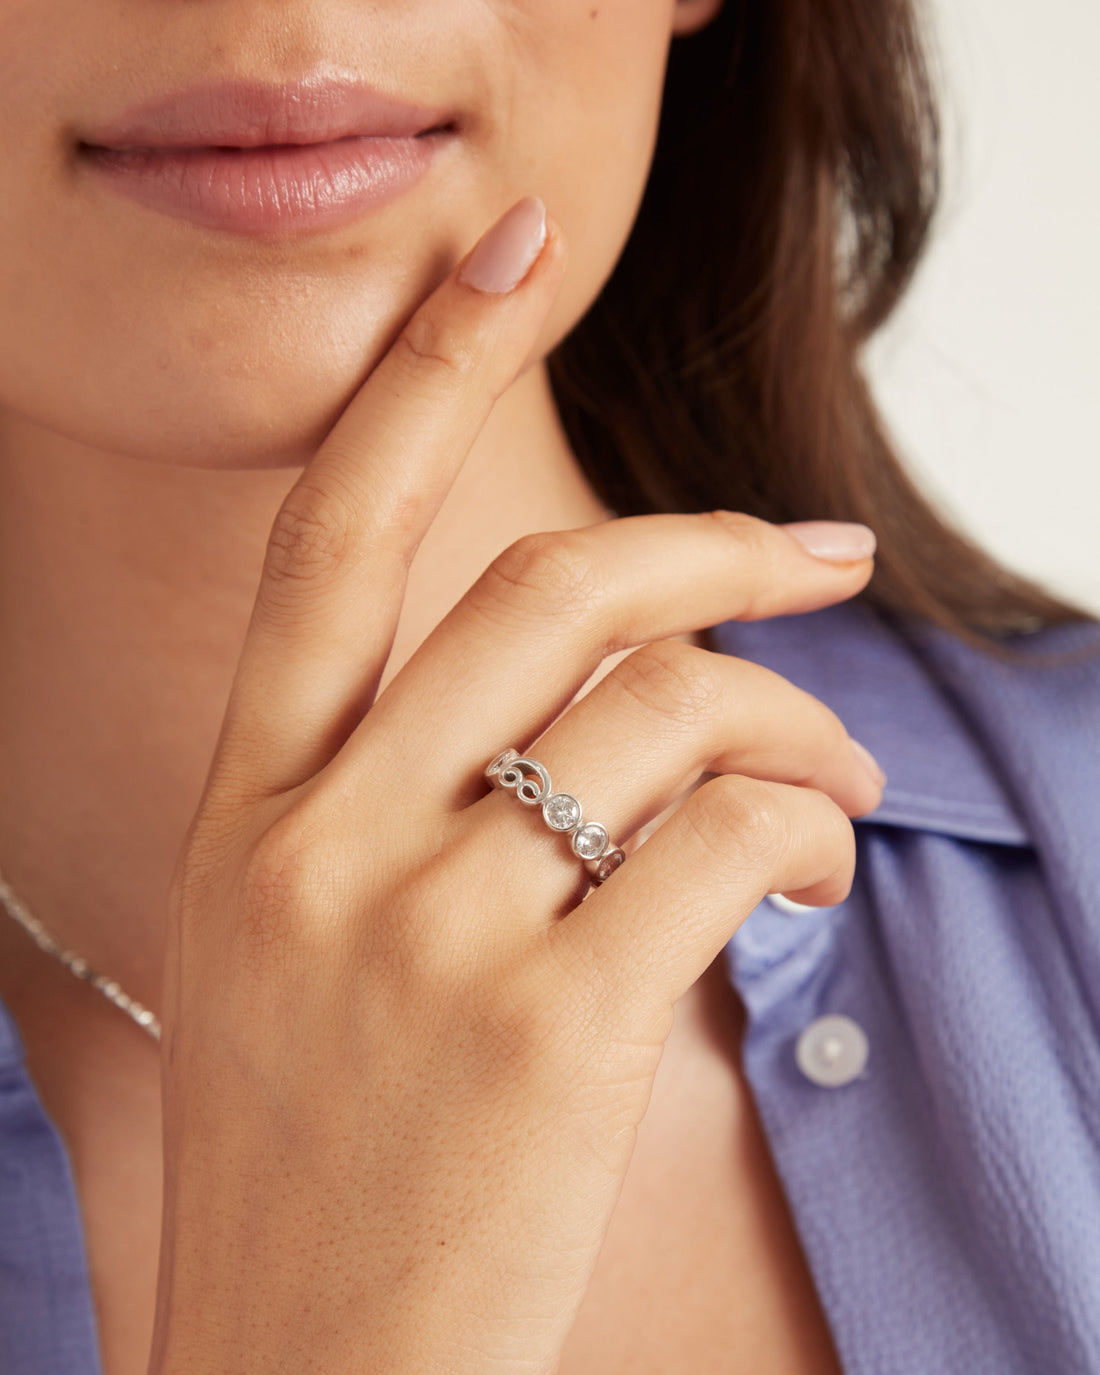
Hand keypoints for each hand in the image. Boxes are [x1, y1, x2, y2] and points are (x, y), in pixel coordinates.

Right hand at [149, 194, 882, 1374]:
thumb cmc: (325, 1153)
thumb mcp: (300, 941)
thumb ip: (398, 792)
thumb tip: (600, 689)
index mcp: (249, 803)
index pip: (333, 531)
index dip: (421, 365)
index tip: (507, 250)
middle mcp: (320, 838)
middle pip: (550, 584)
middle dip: (715, 545)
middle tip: (822, 557)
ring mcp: (426, 930)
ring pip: (663, 708)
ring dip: (794, 719)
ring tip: (837, 778)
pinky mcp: (545, 1030)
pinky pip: (721, 837)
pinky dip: (803, 826)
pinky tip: (812, 869)